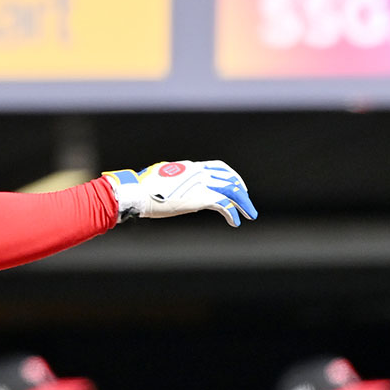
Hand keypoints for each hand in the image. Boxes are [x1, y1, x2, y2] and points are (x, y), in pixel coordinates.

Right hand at [104, 160, 256, 227]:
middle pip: (229, 178)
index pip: (218, 167)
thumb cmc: (142, 187)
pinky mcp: (201, 198)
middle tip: (247, 202)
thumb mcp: (162, 176)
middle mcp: (200, 172)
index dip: (231, 175)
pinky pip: (224, 205)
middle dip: (242, 190)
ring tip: (250, 215)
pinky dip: (233, 213)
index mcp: (191, 166)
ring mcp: (202, 184)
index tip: (237, 185)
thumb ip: (173, 178)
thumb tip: (171, 184)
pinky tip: (235, 222)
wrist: (139, 192)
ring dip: (244, 204)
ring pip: (232, 191)